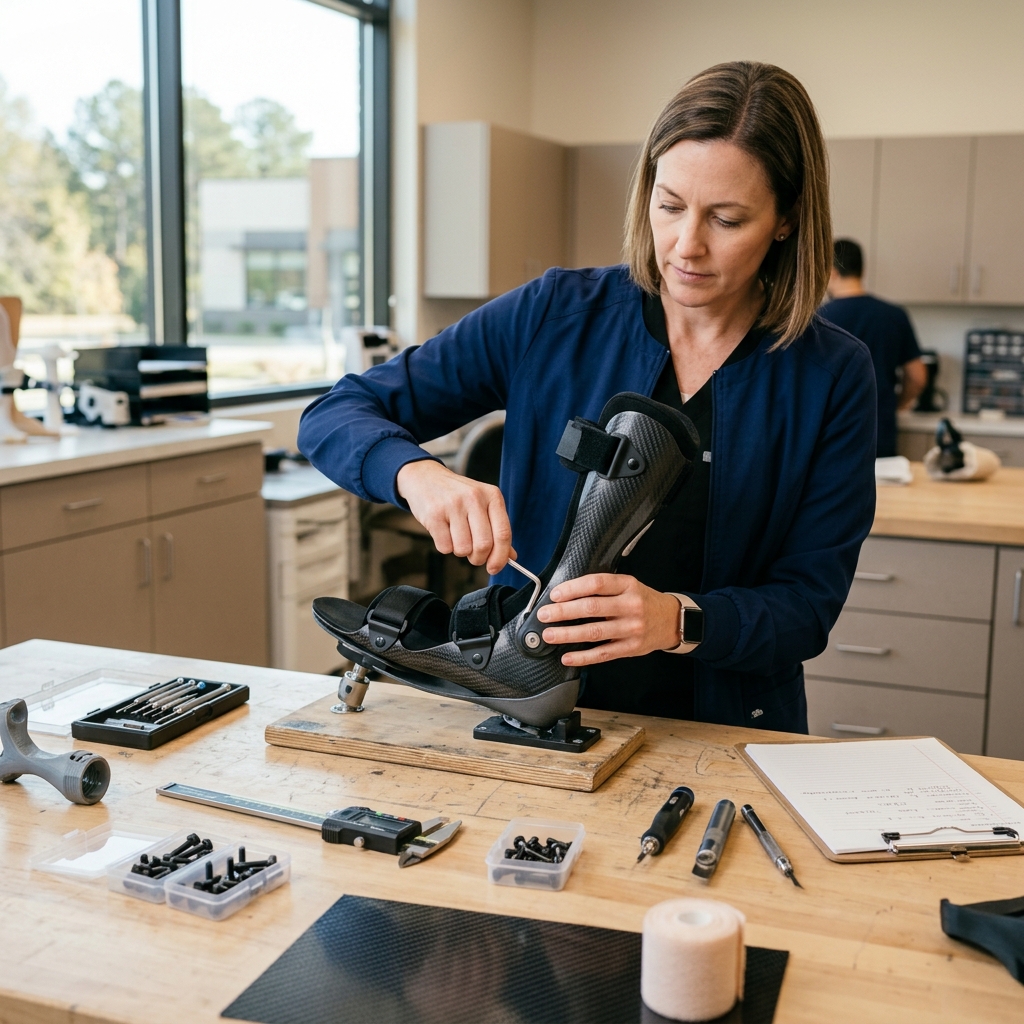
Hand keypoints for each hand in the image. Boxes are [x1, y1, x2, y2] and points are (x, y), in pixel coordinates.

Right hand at [396, 459, 514, 575]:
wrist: (425, 478)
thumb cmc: (457, 495)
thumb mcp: (482, 504)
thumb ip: (497, 529)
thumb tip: (511, 556)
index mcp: (492, 496)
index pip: (503, 534)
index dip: (501, 557)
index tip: (494, 568)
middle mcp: (474, 498)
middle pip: (484, 545)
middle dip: (478, 558)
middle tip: (473, 555)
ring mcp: (453, 505)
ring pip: (463, 549)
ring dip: (460, 551)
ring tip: (456, 537)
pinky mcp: (434, 514)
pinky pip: (445, 547)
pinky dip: (445, 547)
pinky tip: (443, 532)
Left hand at [535, 573, 681, 666]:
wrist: (672, 620)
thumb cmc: (643, 601)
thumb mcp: (628, 585)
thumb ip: (603, 588)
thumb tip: (566, 594)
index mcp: (628, 585)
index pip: (596, 583)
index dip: (573, 588)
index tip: (555, 594)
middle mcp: (631, 606)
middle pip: (592, 608)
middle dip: (563, 612)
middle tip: (544, 615)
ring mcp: (631, 628)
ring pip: (594, 632)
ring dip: (568, 634)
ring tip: (549, 635)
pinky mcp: (630, 648)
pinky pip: (603, 654)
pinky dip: (583, 657)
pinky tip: (567, 657)